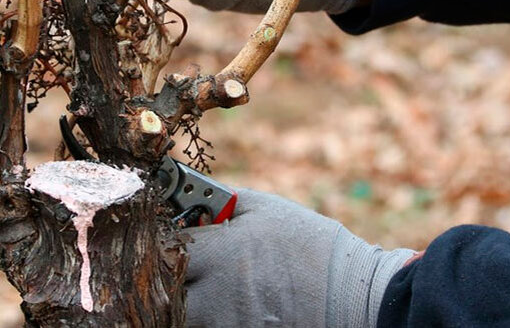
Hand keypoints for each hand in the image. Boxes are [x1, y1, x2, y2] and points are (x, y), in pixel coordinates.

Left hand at [184, 188, 414, 327]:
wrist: (351, 294)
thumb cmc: (310, 245)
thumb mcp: (266, 208)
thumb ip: (224, 201)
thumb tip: (190, 194)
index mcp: (222, 252)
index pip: (163, 249)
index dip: (158, 243)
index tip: (163, 238)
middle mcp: (218, 293)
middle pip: (164, 292)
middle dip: (163, 279)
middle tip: (172, 267)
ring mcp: (228, 322)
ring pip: (183, 317)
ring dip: (183, 302)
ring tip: (200, 286)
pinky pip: (208, 327)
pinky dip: (207, 317)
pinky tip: (223, 303)